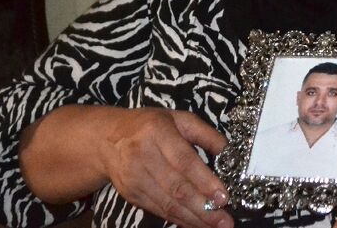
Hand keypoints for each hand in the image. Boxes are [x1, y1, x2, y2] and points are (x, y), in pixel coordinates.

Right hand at [98, 108, 232, 227]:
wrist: (107, 139)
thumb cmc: (151, 126)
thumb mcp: (179, 118)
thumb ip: (206, 133)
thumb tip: (229, 152)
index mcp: (158, 132)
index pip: (184, 161)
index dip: (204, 182)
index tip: (223, 197)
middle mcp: (143, 155)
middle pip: (176, 187)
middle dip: (203, 208)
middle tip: (225, 220)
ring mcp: (134, 178)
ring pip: (168, 203)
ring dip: (194, 218)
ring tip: (216, 226)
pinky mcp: (131, 194)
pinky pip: (159, 210)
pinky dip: (179, 220)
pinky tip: (196, 224)